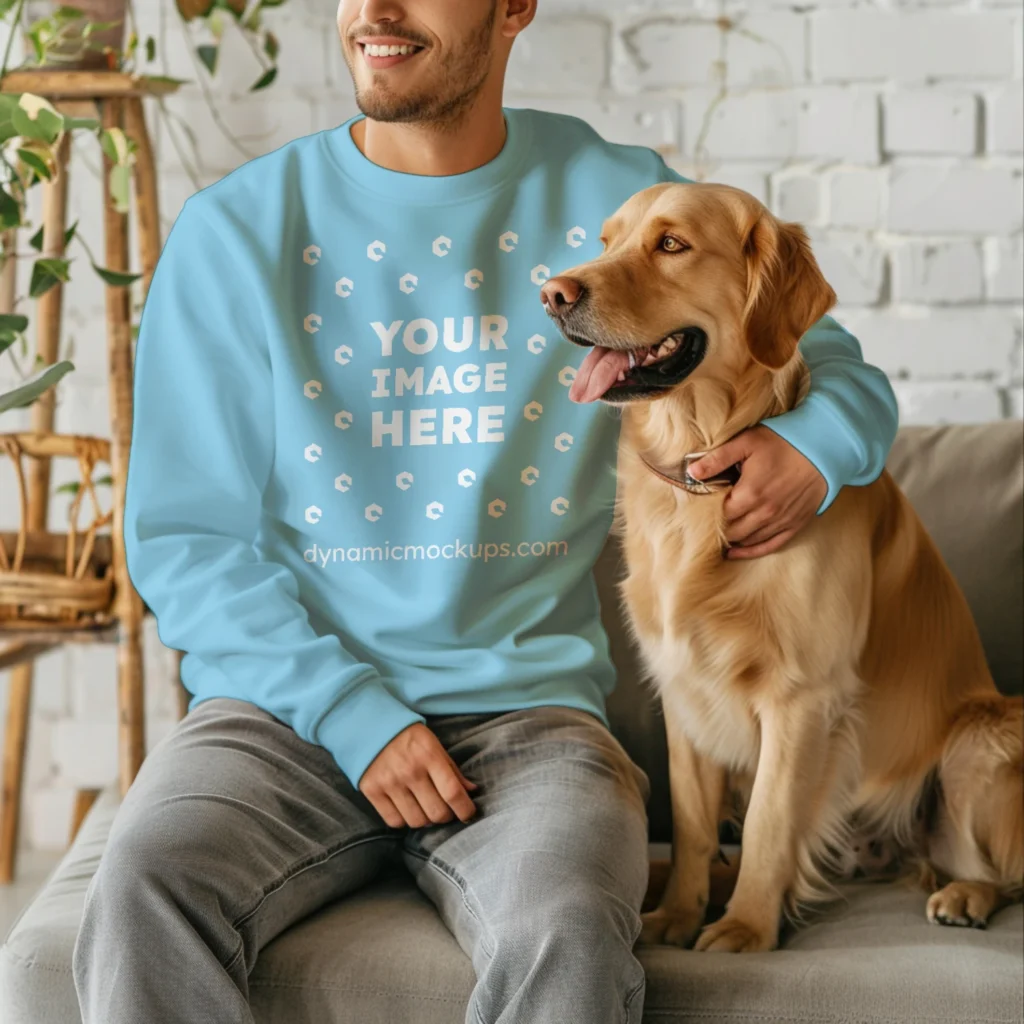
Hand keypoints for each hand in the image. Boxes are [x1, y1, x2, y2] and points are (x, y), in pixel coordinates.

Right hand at [360, 723, 478, 828]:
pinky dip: (404, 820)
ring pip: (416, 821)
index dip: (465, 809)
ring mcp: (389, 783)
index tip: (468, 813)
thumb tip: (471, 791)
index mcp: (429, 756)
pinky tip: (407, 809)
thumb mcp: (434, 744)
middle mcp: (410, 771)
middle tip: (444, 809)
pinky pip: (394, 821)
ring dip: (425, 820)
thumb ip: (452, 769)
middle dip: (445, 816)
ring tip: (425, 809)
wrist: (371, 727)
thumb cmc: (408, 737)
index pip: (452, 792)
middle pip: (436, 812)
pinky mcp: (372, 791)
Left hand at [687, 426, 826, 559]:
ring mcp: (781, 521)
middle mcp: (765, 513)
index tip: (699, 508)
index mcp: (750, 494)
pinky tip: (736, 552)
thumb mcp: (746, 442)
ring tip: (717, 536)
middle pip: (731, 531)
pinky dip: (751, 551)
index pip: (718, 515)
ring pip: (748, 541)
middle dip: (717, 528)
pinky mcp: (795, 524)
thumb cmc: (784, 441)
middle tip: (705, 522)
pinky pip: (770, 545)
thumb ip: (717, 458)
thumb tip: (691, 471)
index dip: (706, 513)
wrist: (826, 447)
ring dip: (732, 539)